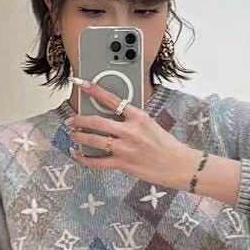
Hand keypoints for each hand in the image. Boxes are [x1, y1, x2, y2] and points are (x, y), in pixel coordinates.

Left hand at [66, 78, 199, 189]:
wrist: (178, 165)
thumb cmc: (165, 145)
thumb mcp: (150, 124)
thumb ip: (131, 119)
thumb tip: (112, 116)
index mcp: (138, 116)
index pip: (112, 99)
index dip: (94, 90)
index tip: (82, 84)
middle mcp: (130, 131)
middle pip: (97, 122)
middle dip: (79, 120)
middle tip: (71, 120)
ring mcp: (125, 149)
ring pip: (94, 141)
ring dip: (79, 137)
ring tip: (72, 135)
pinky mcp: (123, 164)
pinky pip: (98, 162)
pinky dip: (84, 159)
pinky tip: (77, 155)